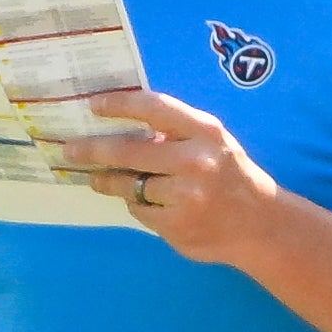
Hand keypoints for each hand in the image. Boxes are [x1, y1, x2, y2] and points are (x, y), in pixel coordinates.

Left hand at [62, 89, 288, 267]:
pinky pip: (141, 210)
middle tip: (70, 150)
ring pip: (130, 185)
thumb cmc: (232, 175)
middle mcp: (196, 162)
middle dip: (94, 150)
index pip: (154, 109)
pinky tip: (143, 202)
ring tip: (96, 179)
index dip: (120, 104)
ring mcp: (186, 197)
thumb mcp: (214, 143)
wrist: (262, 225)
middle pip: (129, 151)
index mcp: (205, 132)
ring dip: (109, 182)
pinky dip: (138, 205)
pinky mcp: (177, 226)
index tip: (94, 105)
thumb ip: (177, 133)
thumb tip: (122, 125)